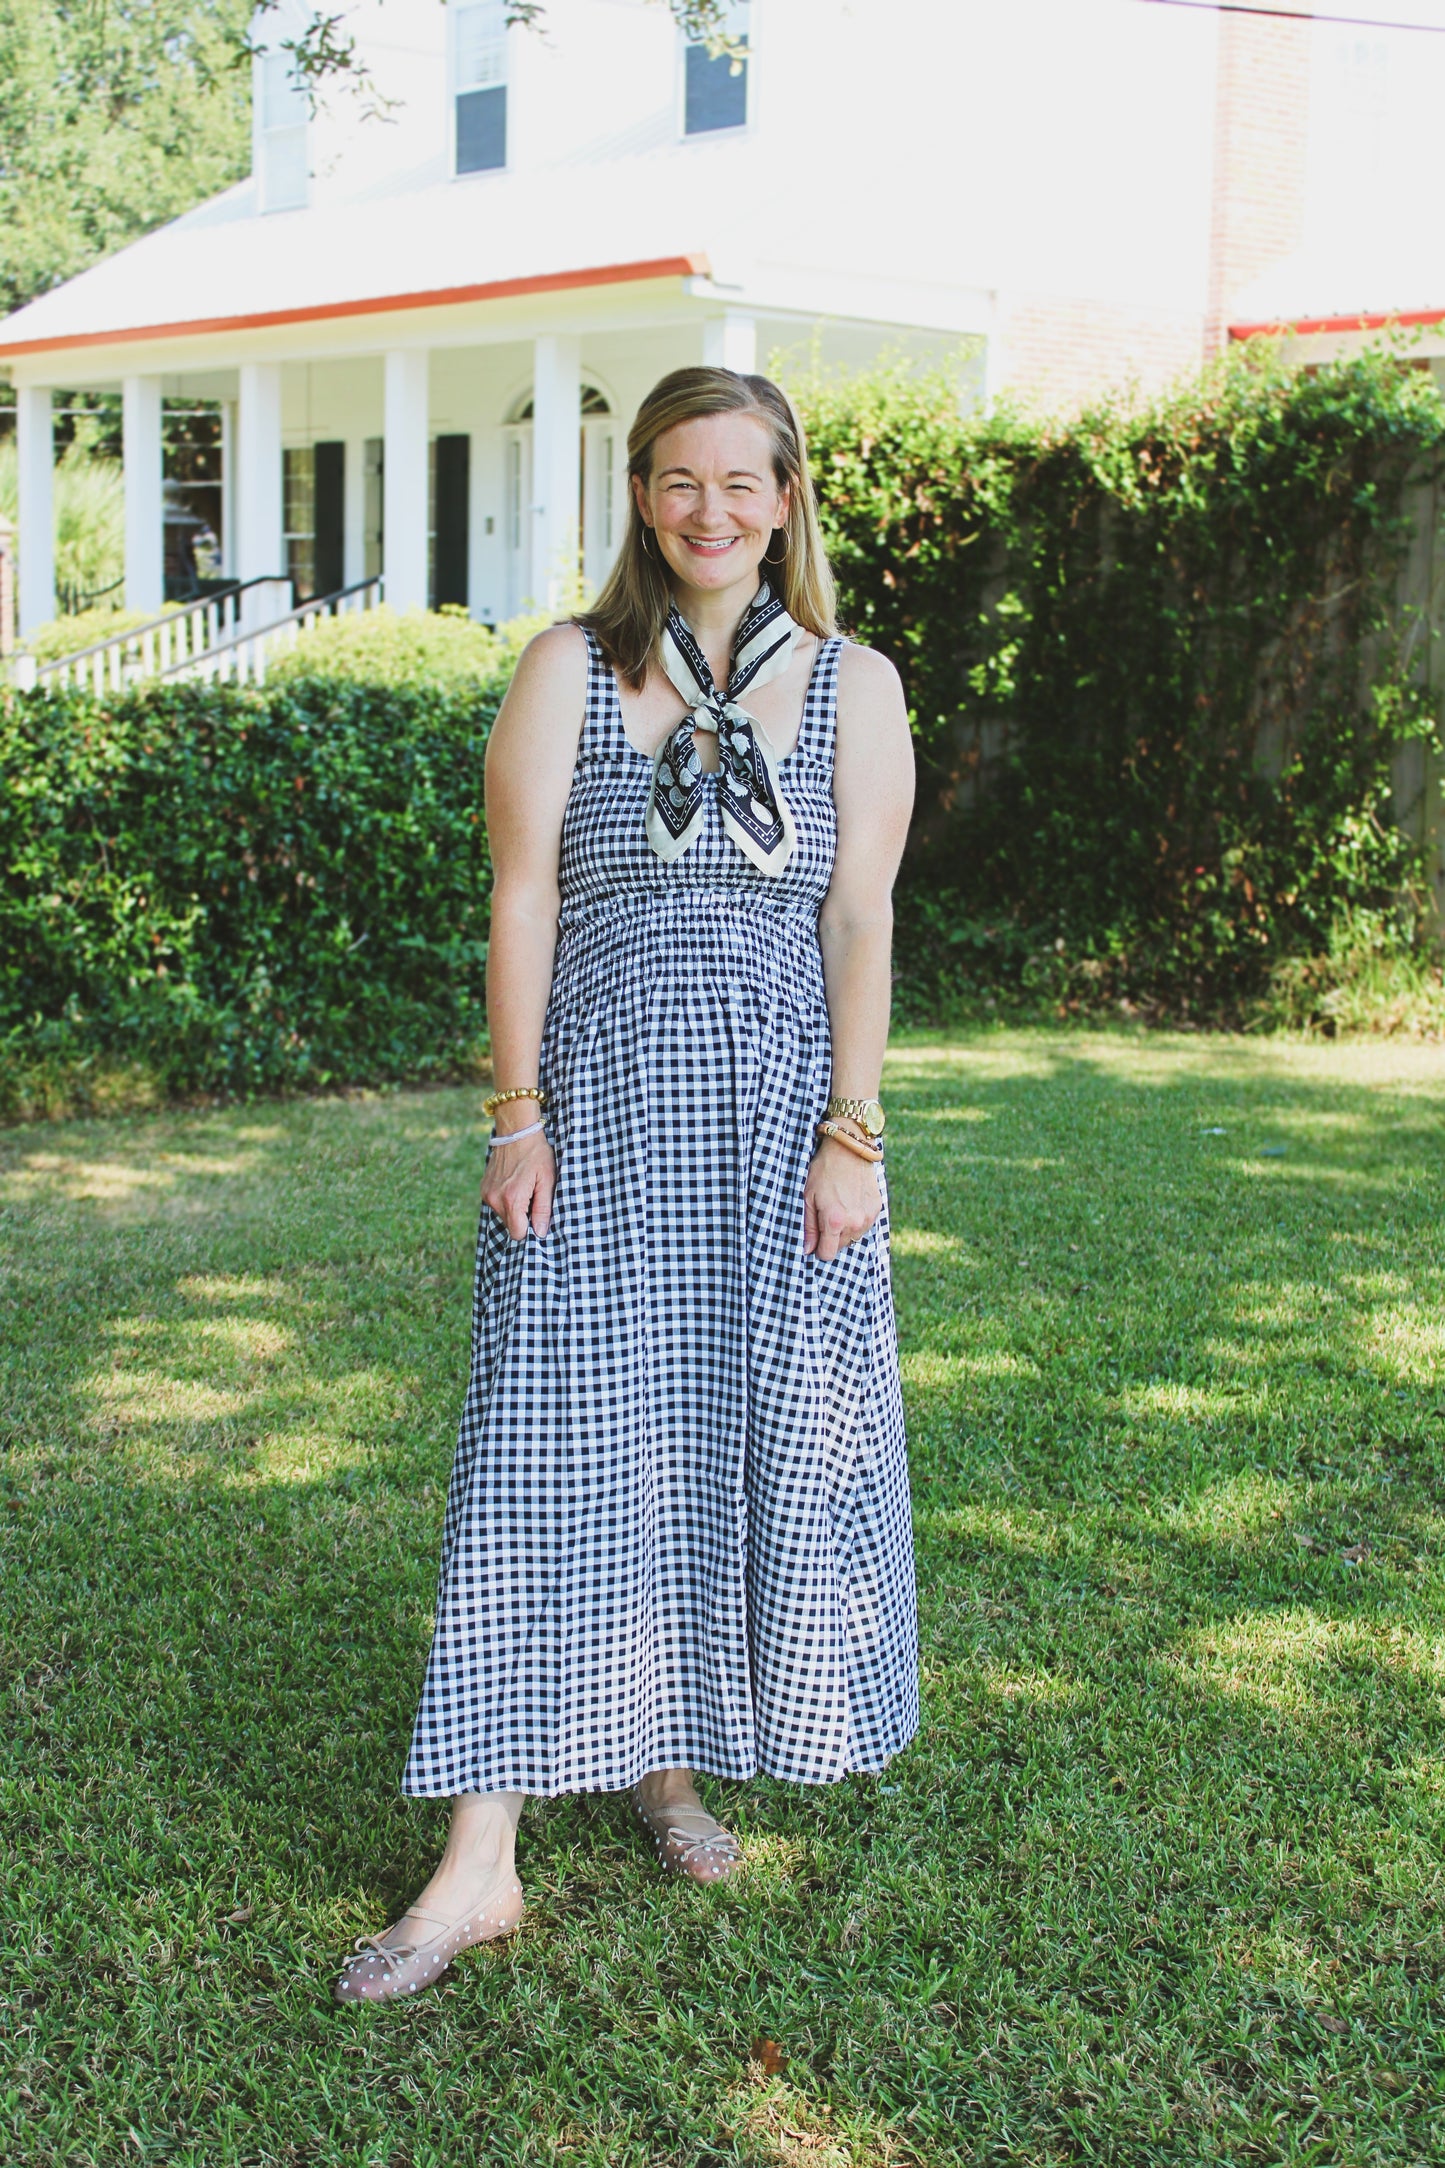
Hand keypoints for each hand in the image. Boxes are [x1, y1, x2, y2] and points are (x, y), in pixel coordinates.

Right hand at [481, 1119, 555, 1239]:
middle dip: (522, 1217)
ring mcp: (487, 1193)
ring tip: (524, 1187)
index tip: (537, 1214)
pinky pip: (496, 1204)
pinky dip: (505, 1200)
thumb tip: (540, 1232)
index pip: (518, 1234)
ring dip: (514, 1208)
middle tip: (532, 1195)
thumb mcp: (547, 1179)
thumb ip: (543, 1208)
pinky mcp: (483, 1188)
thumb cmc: (536, 1154)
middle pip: (510, 1225)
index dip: (530, 1228)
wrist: (516, 1131)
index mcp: (512, 1199)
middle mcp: (495, 1199)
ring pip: (503, 1215)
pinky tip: (514, 1183)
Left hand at [803, 1136, 882, 1262]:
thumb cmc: (824, 1172)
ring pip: (854, 1237)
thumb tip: (808, 1250)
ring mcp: (868, 1217)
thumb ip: (809, 1227)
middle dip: (832, 1237)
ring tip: (839, 1206)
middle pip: (841, 1247)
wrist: (849, 1150)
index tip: (816, 1237)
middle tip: (826, 1214)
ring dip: (845, 1229)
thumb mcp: (808, 1197)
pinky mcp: (876, 1209)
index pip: (827, 1254)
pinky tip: (850, 1202)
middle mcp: (854, 1223)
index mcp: (835, 1221)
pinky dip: (857, 1219)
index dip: (819, 1248)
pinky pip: (864, 1225)